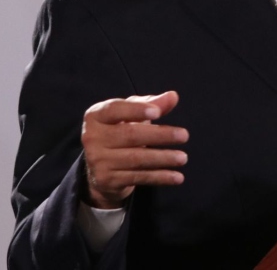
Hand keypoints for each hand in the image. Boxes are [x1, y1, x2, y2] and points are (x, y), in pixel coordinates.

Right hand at [81, 91, 188, 208]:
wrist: (101, 167)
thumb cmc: (120, 131)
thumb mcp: (132, 114)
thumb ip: (152, 103)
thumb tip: (173, 96)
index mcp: (96, 116)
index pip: (115, 110)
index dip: (136, 110)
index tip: (158, 112)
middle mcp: (92, 137)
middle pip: (130, 135)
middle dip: (160, 135)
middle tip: (184, 135)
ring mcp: (98, 160)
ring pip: (136, 159)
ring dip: (163, 158)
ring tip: (183, 157)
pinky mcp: (107, 180)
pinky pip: (138, 177)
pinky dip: (160, 177)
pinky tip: (177, 177)